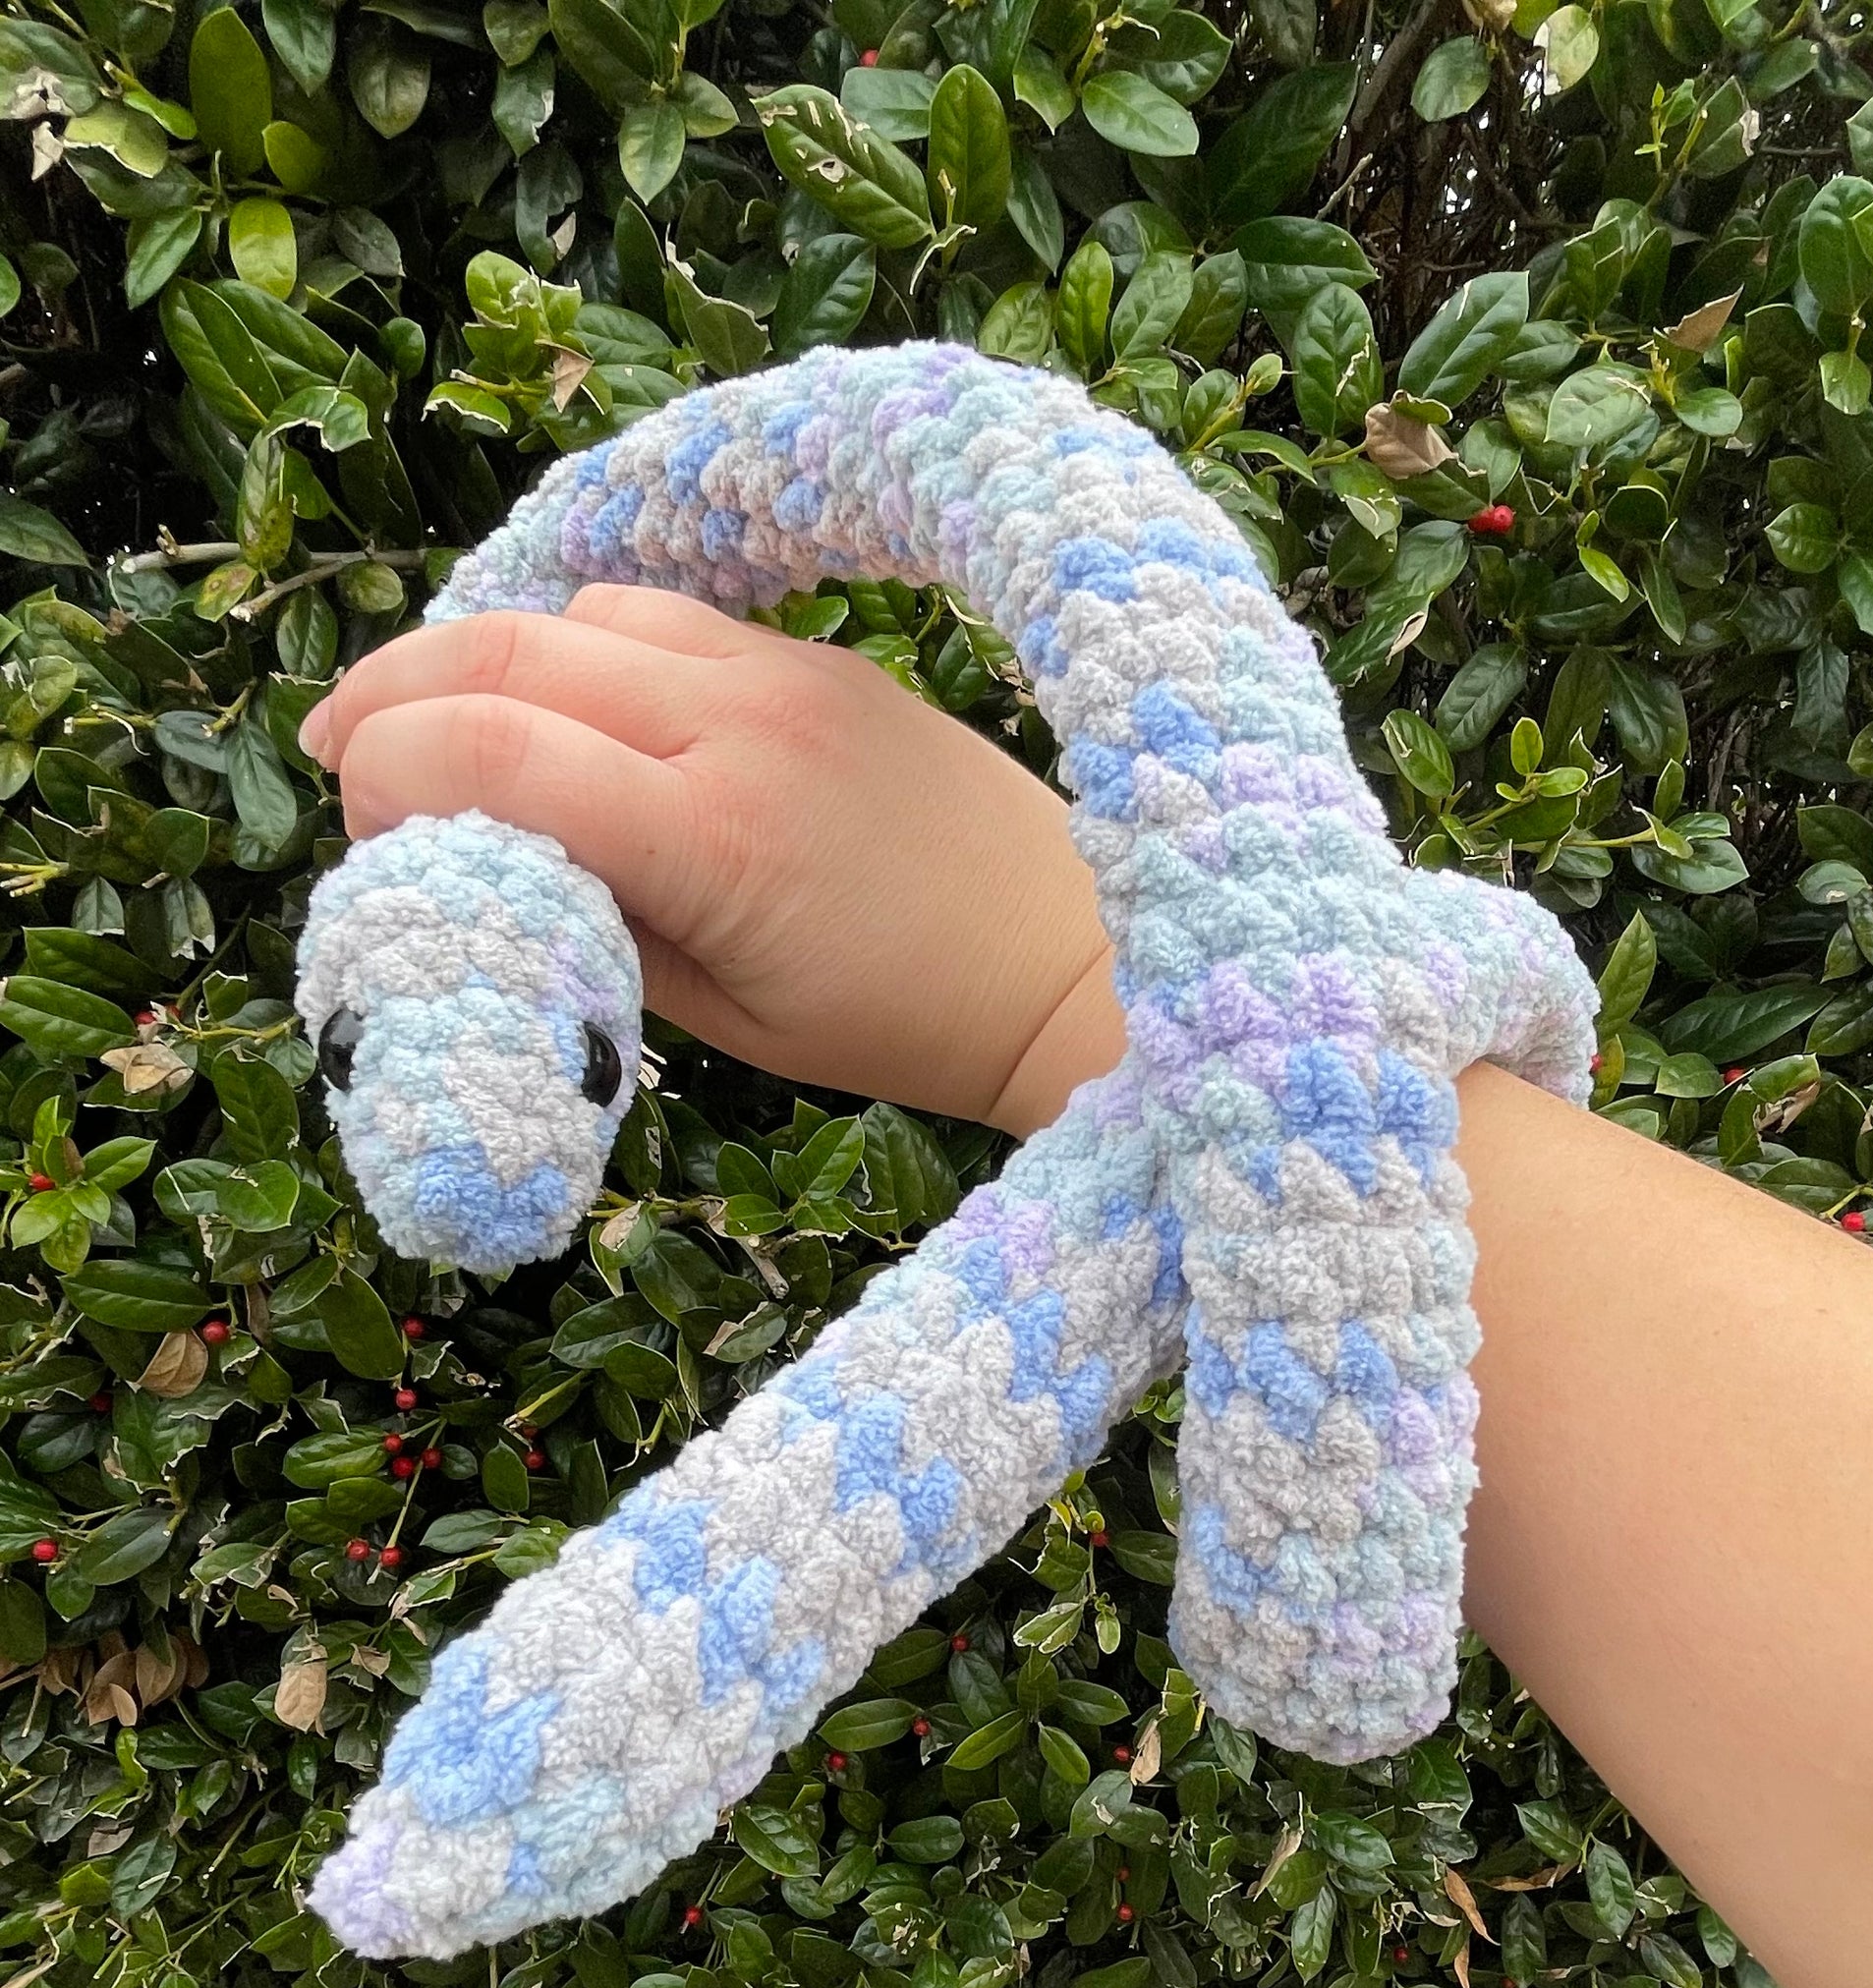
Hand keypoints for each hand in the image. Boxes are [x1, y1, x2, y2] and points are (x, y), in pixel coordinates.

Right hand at [298, 587, 1125, 1137]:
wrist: (1061, 955)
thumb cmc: (899, 1019)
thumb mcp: (723, 1019)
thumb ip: (592, 930)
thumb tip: (482, 866)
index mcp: (712, 840)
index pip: (488, 753)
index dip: (389, 781)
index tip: (368, 835)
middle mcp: (740, 725)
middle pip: (506, 651)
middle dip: (393, 694)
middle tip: (338, 749)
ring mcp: (785, 671)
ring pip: (579, 610)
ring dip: (483, 654)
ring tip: (439, 720)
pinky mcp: (817, 653)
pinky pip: (662, 612)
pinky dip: (582, 641)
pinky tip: (565, 698)